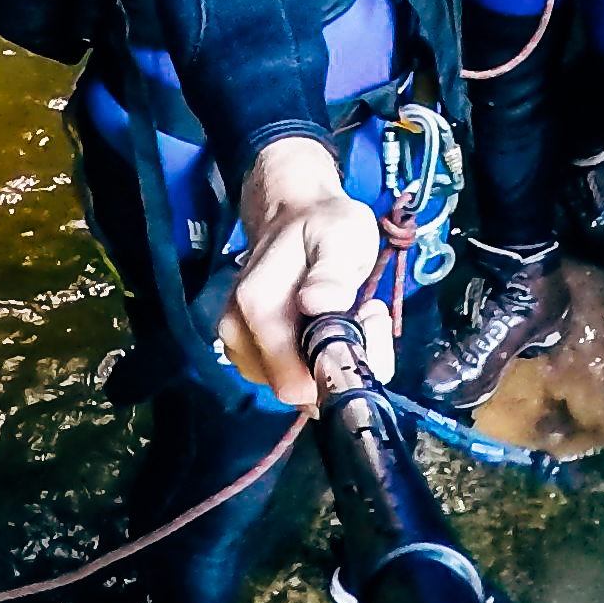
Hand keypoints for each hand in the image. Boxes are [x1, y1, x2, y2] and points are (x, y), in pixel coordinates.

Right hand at [218, 134, 392, 408]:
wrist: (294, 213)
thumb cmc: (322, 224)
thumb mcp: (341, 235)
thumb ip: (332, 271)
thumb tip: (317, 304)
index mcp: (255, 307)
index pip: (295, 383)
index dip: (337, 368)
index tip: (365, 322)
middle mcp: (238, 332)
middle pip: (297, 389)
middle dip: (338, 362)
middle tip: (363, 312)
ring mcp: (240, 345)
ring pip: (297, 386)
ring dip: (330, 360)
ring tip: (348, 309)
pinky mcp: (251, 352)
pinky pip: (291, 377)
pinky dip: (316, 360)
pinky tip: (330, 323)